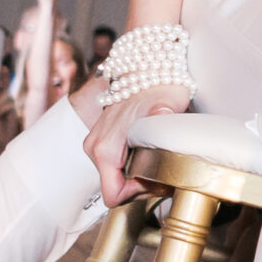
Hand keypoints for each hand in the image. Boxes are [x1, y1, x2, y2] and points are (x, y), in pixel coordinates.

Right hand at [86, 84, 190, 204]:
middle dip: (141, 186)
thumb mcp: (167, 101)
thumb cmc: (158, 85)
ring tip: (161, 160)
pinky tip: (151, 153)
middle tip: (166, 171)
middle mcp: (95, 148)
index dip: (138, 194)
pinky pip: (115, 165)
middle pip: (115, 188)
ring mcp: (96, 144)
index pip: (114, 194)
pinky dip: (133, 165)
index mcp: (105, 147)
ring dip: (139, 175)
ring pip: (116, 178)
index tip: (159, 179)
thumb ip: (163, 113)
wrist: (147, 67)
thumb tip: (161, 114)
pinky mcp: (101, 140)